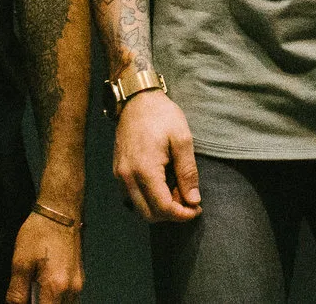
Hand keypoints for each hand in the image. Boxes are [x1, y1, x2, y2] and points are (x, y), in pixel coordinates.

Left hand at [7, 210, 83, 303]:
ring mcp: (78, 284)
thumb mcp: (20, 263)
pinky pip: (68, 300)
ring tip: (34, 294)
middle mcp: (72, 290)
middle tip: (28, 296)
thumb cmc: (41, 232)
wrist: (60, 212)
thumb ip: (17, 293)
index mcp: (56, 287)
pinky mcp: (78, 278)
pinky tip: (43, 291)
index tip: (24, 301)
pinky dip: (56, 301)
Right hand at [112, 90, 200, 221]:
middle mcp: (127, 177)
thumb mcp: (182, 139)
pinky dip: (148, 199)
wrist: (137, 100)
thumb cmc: (162, 116)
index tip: (197, 208)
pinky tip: (163, 184)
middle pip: (149, 215)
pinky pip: (132, 197)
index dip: (182, 215)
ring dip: (159, 208)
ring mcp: (120, 175)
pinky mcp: (118, 172)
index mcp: (145, 169)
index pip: (163, 208)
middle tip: (188, 199)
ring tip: (177, 190)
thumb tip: (193, 200)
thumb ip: (188, 172)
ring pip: (139, 208)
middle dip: (172, 214)